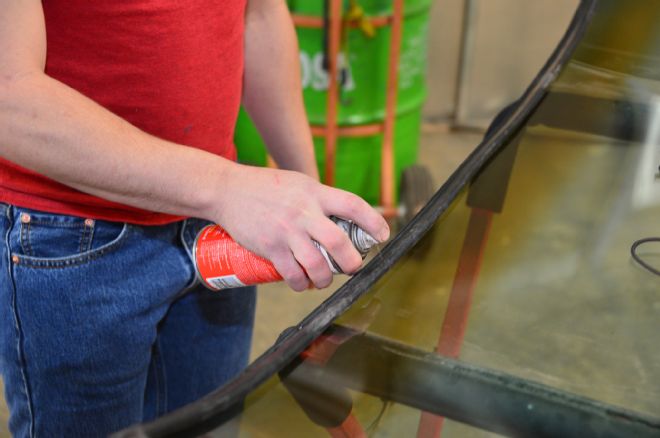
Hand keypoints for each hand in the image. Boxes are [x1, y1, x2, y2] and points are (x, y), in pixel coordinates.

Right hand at [209, 163, 389, 290]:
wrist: (227, 190)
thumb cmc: (265, 186)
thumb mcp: (299, 183)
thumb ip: (320, 199)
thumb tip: (342, 218)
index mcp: (315, 193)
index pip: (353, 205)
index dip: (373, 221)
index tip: (383, 235)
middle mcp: (304, 212)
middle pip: (339, 243)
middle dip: (352, 263)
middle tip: (353, 268)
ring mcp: (287, 231)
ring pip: (317, 265)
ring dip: (326, 279)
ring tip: (325, 279)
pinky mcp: (270, 247)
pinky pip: (293, 275)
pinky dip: (301, 284)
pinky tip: (302, 283)